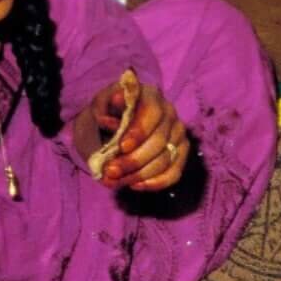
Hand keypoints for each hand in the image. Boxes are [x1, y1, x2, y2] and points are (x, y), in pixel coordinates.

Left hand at [93, 77, 189, 192]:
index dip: (139, 131)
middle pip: (159, 141)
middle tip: (110, 171)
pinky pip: (174, 174)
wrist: (114, 125)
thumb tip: (104, 119)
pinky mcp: (180, 154)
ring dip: (139, 175)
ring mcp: (178, 134)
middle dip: (134, 160)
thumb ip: (101, 109)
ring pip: (165, 160)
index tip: (121, 147)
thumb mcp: (100, 106)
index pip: (152, 113)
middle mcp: (170, 113)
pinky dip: (155, 183)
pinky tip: (135, 185)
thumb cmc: (108, 113)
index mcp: (151, 95)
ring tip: (116, 181)